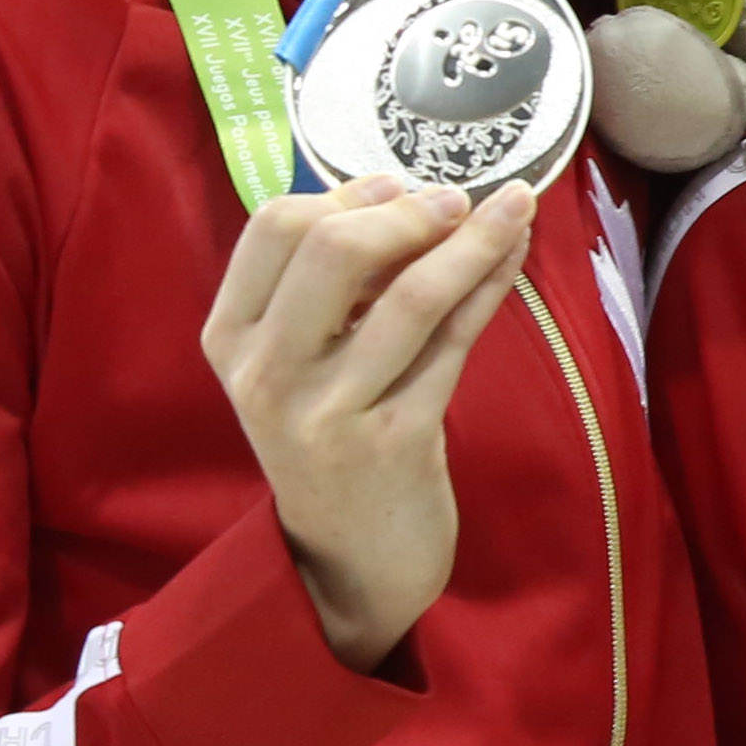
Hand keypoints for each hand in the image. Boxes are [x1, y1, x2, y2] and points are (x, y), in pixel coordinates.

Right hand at [200, 176, 538, 671]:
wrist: (349, 559)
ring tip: (514, 205)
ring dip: (472, 239)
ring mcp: (327, 412)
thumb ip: (330, 285)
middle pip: (333, 248)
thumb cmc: (335, 437)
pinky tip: (515, 251)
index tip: (401, 186)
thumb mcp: (303, 361)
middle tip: (457, 200)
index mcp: (230, 337)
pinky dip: (491, 285)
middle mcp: (266, 374)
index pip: (275, 228)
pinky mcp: (395, 442)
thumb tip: (401, 190)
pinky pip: (453, 342)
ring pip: (408, 296)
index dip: (349, 193)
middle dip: (408, 210)